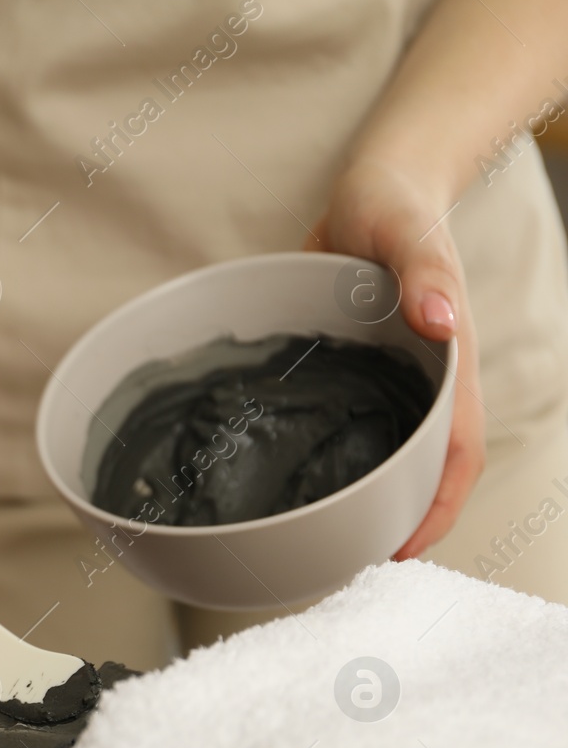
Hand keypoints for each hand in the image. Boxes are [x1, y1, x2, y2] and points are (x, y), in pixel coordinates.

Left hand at [307, 157, 484, 559]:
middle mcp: (421, 381)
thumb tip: (442, 320)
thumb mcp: (407, 232)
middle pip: (422, 469)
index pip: (455, 453)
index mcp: (446, 363)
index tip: (399, 550)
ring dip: (364, 496)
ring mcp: (387, 378)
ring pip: (385, 452)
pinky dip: (333, 456)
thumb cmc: (396, 206)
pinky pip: (351, 423)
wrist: (376, 186)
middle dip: (395, 519)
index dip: (435, 507)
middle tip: (342, 561)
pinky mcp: (353, 368)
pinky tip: (290, 480)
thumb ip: (424, 271)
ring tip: (317, 538)